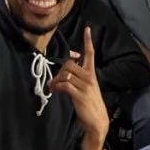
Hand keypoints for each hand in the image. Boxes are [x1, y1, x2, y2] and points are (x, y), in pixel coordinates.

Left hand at [49, 27, 108, 149]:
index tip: (88, 28)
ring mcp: (85, 86)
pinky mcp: (80, 95)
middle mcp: (90, 77)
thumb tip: (63, 74)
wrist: (97, 121)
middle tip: (54, 81)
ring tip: (52, 88)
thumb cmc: (89, 104)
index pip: (90, 53)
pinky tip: (55, 92)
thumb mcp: (86, 88)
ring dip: (55, 80)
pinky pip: (65, 85)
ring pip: (65, 74)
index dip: (88, 41)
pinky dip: (57, 87)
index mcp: (92, 73)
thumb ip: (77, 78)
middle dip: (59, 71)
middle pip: (69, 64)